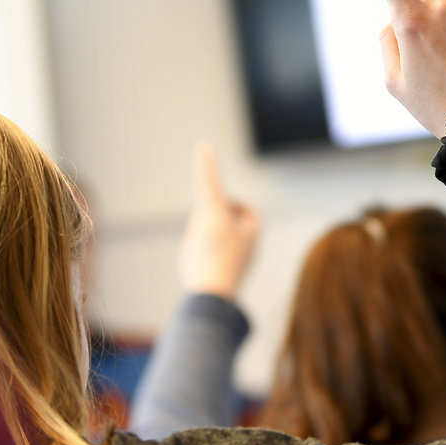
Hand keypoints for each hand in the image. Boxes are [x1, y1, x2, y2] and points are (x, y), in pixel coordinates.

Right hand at [177, 143, 259, 299]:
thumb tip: (204, 145)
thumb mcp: (208, 208)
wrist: (210, 299)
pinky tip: (193, 266)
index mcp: (252, 235)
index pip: (250, 213)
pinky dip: (205, 261)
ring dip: (211, 241)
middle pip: (237, 231)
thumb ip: (207, 177)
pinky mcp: (223, 285)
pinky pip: (217, 268)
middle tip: (204, 223)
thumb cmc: (212, 253)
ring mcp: (236, 271)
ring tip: (197, 245)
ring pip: (227, 250)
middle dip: (220, 222)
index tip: (218, 203)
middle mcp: (248, 253)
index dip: (235, 205)